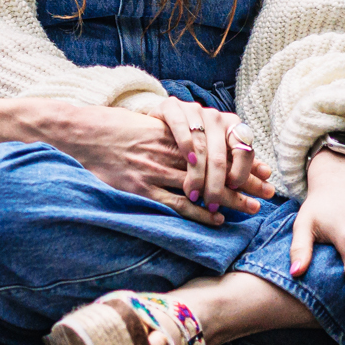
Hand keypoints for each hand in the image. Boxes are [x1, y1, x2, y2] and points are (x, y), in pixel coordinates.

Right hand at [49, 105, 257, 227]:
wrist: (77, 134)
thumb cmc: (107, 129)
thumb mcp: (142, 124)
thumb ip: (166, 133)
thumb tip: (188, 143)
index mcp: (171, 136)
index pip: (216, 149)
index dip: (240, 160)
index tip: (261, 169)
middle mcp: (168, 153)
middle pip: (217, 169)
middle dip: (245, 180)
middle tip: (267, 191)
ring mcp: (154, 172)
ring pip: (203, 188)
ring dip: (230, 199)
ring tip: (252, 209)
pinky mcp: (141, 190)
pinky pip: (177, 205)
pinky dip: (199, 214)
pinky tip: (217, 220)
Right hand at [149, 98, 275, 220]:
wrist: (160, 119)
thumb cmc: (194, 138)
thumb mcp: (218, 148)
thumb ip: (240, 161)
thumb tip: (267, 175)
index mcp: (230, 125)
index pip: (243, 150)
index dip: (242, 172)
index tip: (236, 190)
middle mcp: (214, 116)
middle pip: (219, 154)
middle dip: (218, 184)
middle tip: (214, 203)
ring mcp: (192, 110)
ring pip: (200, 147)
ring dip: (200, 175)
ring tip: (198, 195)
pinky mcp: (170, 106)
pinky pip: (180, 127)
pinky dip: (186, 146)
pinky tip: (188, 164)